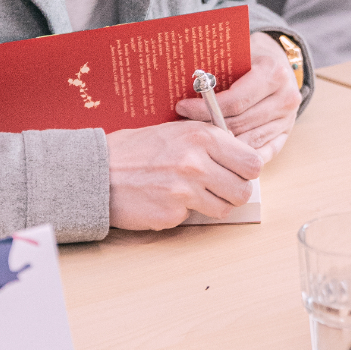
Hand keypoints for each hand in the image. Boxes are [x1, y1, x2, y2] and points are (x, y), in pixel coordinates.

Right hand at [106, 120, 262, 229]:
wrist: (98, 171)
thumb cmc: (135, 149)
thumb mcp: (175, 131)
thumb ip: (208, 141)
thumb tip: (240, 156)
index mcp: (201, 136)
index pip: (251, 162)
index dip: (246, 170)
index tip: (236, 172)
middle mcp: (196, 162)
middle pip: (243, 190)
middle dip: (232, 192)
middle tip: (216, 188)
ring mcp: (185, 190)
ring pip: (225, 208)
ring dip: (212, 205)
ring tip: (191, 194)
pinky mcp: (172, 214)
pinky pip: (195, 218)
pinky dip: (185, 213)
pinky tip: (167, 200)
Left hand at [174, 31, 301, 162]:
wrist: (281, 62)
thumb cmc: (250, 58)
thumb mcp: (235, 55)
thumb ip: (217, 70)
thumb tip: (184, 88)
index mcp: (273, 72)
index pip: (235, 100)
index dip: (205, 108)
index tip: (182, 107)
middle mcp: (286, 97)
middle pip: (240, 123)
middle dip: (209, 126)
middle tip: (184, 126)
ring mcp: (288, 119)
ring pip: (248, 141)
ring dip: (221, 143)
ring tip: (197, 138)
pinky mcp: (285, 135)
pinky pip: (260, 152)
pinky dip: (238, 154)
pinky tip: (217, 151)